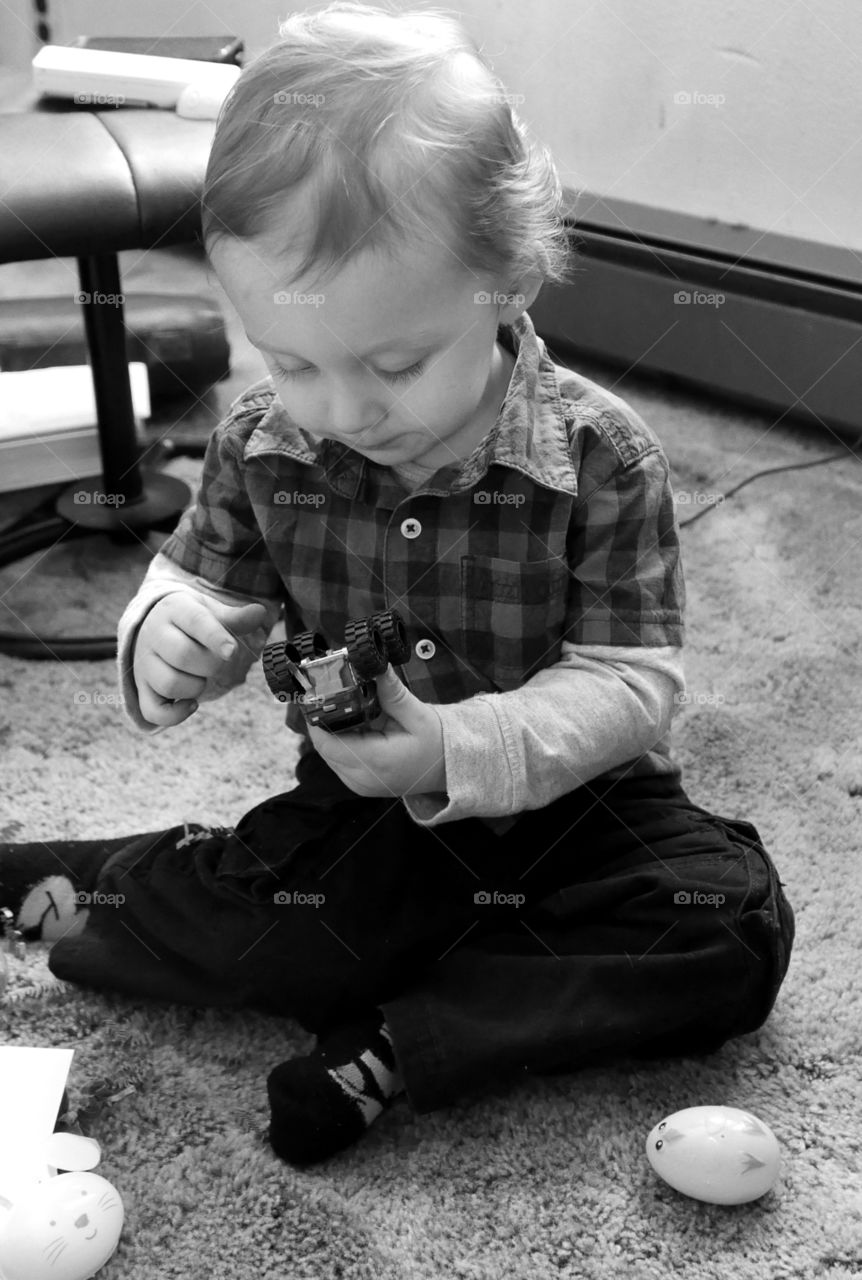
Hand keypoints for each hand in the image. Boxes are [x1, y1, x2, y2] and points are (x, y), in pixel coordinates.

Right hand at [133, 593, 268, 726]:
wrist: (153, 627)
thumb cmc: (191, 622)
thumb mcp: (211, 612)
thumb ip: (235, 617)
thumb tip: (259, 613)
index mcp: (175, 610)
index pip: (195, 621)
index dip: (215, 637)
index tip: (232, 651)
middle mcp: (154, 635)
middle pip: (183, 655)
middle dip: (211, 665)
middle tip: (217, 662)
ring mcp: (145, 664)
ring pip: (170, 683)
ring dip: (196, 687)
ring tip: (201, 678)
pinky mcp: (142, 689)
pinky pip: (154, 711)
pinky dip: (176, 715)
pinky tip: (191, 704)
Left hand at [307, 665, 446, 797]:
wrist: (449, 768)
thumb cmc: (437, 743)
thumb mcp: (418, 715)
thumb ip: (392, 693)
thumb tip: (375, 667)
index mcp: (376, 762)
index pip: (327, 741)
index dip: (319, 717)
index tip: (320, 693)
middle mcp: (362, 779)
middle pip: (323, 746)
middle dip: (326, 720)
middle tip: (333, 693)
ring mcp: (358, 785)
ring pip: (328, 752)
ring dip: (333, 730)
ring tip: (348, 708)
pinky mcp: (357, 783)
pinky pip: (337, 758)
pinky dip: (341, 740)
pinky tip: (356, 725)